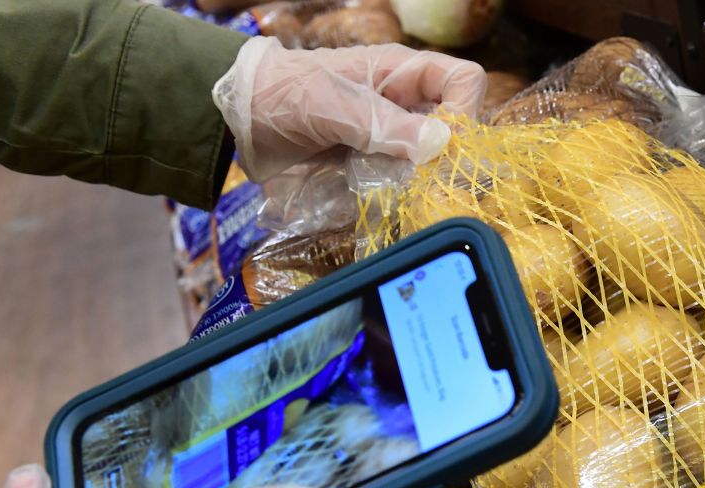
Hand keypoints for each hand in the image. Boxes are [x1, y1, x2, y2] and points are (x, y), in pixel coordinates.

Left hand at [213, 37, 486, 181]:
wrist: (238, 117)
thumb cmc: (283, 94)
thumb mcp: (332, 106)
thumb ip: (385, 125)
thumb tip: (440, 143)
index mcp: (402, 71)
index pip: (464, 81)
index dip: (466, 112)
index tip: (446, 148)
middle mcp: (405, 101)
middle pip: (455, 125)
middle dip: (447, 156)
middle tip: (426, 183)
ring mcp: (391, 133)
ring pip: (432, 157)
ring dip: (421, 179)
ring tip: (397, 192)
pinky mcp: (374, 160)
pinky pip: (404, 178)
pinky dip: (398, 191)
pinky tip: (379, 198)